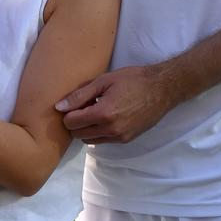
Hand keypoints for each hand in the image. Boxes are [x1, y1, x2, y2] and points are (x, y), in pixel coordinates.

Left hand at [54, 64, 174, 142]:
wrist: (161, 89)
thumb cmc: (132, 79)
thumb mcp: (104, 81)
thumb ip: (79, 95)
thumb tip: (59, 107)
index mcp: (103, 113)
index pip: (72, 123)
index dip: (68, 113)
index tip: (74, 103)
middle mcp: (111, 130)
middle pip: (78, 134)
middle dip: (76, 122)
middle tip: (84, 106)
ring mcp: (119, 137)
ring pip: (90, 140)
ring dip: (87, 128)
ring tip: (95, 111)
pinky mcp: (127, 140)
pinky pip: (104, 140)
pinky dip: (99, 131)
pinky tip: (107, 116)